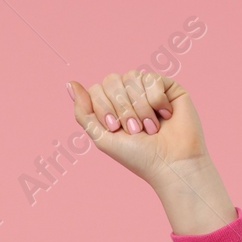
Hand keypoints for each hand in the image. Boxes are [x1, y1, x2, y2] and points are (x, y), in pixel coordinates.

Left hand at [68, 69, 208, 186]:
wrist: (172, 164)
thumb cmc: (138, 156)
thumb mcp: (102, 137)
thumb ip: (83, 112)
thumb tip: (70, 83)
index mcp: (112, 106)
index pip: (97, 89)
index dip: (104, 107)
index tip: (115, 129)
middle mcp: (130, 95)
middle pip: (112, 80)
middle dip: (122, 108)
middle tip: (135, 130)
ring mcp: (149, 89)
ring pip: (132, 77)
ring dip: (140, 107)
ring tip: (151, 128)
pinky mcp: (168, 87)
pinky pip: (152, 78)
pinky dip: (156, 100)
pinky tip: (165, 115)